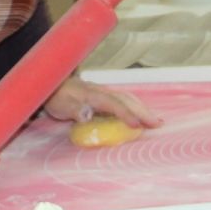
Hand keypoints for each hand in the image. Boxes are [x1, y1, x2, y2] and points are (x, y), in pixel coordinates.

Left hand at [42, 77, 161, 127]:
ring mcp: (104, 93)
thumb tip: (86, 114)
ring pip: (128, 99)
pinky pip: (124, 101)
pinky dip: (136, 107)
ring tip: (157, 121)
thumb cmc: (56, 97)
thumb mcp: (60, 105)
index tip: (137, 125)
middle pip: (127, 100)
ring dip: (143, 109)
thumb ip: (73, 109)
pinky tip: (143, 116)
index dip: (126, 114)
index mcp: (93, 95)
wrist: (52, 83)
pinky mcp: (104, 97)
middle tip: (158, 124)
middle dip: (143, 112)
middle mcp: (102, 92)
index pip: (113, 104)